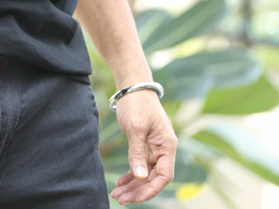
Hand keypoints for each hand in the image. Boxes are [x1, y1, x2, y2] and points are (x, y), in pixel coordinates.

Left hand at [110, 90, 176, 204]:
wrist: (133, 86)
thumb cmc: (137, 103)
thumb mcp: (136, 128)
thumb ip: (137, 153)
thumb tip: (139, 177)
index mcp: (167, 145)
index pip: (164, 176)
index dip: (151, 189)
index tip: (136, 198)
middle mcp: (163, 149)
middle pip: (153, 178)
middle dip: (138, 190)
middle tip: (120, 198)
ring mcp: (154, 148)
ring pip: (145, 173)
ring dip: (132, 185)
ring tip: (117, 194)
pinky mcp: (144, 145)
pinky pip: (140, 165)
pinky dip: (131, 175)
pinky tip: (120, 182)